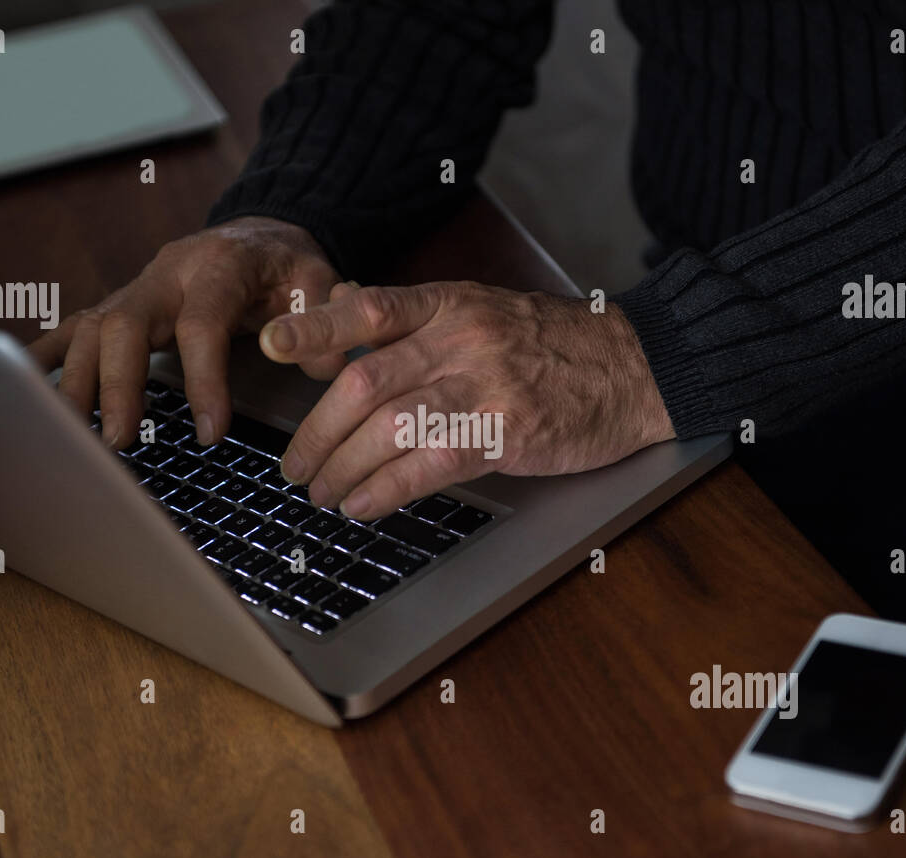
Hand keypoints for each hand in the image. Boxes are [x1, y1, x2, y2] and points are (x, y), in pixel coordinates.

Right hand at [28, 217, 343, 447]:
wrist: (260, 236)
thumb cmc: (288, 269)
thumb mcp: (320, 284)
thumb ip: (325, 322)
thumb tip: (328, 365)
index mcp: (220, 267)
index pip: (201, 324)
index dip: (203, 378)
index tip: (210, 430)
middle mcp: (166, 274)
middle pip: (125, 324)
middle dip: (119, 384)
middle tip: (124, 440)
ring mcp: (136, 289)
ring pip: (90, 330)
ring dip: (78, 384)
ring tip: (75, 437)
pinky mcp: (118, 306)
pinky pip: (72, 329)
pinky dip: (46, 360)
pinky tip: (26, 391)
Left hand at [260, 280, 674, 518]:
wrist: (635, 366)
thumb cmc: (557, 346)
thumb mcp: (486, 310)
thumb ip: (420, 317)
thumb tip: (348, 305)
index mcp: (449, 304)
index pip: (366, 309)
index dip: (313, 325)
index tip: (270, 344)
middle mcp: (460, 339)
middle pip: (362, 382)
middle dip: (317, 432)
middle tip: (296, 466)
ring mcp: (484, 384)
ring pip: (388, 426)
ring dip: (343, 467)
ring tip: (323, 493)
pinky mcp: (506, 431)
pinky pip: (428, 463)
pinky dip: (386, 489)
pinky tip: (364, 504)